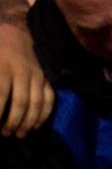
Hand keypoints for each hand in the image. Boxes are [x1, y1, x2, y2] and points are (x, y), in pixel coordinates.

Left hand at [0, 22, 52, 137]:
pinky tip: (36, 126)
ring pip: (37, 102)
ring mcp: (37, 75)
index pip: (1, 93)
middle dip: (13, 121)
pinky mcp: (46, 78)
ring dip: (28, 121)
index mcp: (2, 67)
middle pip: (20, 101)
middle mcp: (22, 72)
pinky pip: (50, 98)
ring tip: (20, 134)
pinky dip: (44, 114)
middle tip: (5, 134)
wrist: (13, 33)